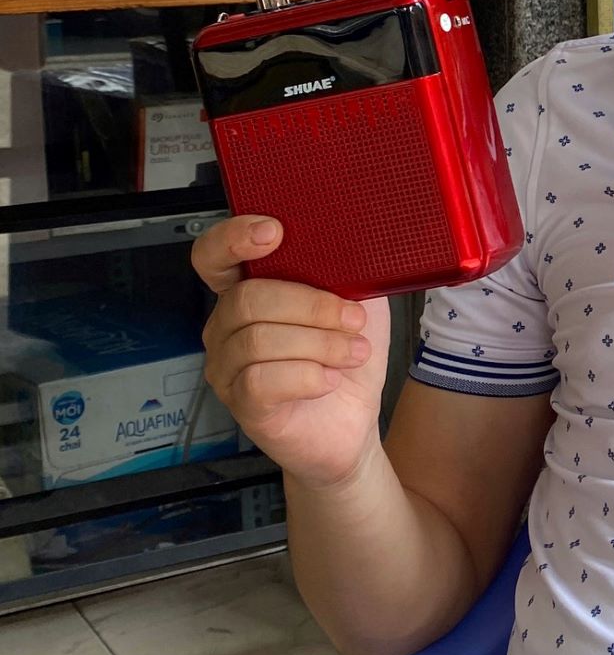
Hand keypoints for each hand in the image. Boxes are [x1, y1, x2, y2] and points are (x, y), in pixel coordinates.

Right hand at [194, 215, 390, 490]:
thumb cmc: (348, 355)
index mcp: (248, 290)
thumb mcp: (359, 301)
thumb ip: (345, 270)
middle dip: (310, 306)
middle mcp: (226, 326)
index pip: (213, 255)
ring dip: (318, 344)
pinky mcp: (242, 404)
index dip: (232, 238)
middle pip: (247, 298)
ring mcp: (228, 367)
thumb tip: (347, 240)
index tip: (274, 232)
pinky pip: (261, 380)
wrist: (354, 422)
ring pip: (257, 340)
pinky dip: (307, 376)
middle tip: (352, 320)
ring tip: (353, 353)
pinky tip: (330, 380)